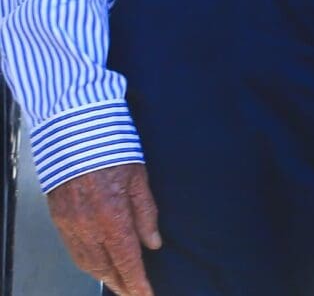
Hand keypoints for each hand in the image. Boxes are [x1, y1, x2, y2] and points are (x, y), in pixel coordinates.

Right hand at [47, 163, 159, 294]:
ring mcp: (71, 225)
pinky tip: (96, 266)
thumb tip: (153, 243)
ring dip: (104, 276)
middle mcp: (89, 226)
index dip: (137, 281)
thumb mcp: (140, 179)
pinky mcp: (60, 219)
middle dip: (121, 284)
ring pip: (87, 262)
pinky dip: (86, 263)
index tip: (146, 295)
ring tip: (119, 284)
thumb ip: (147, 214)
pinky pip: (73, 250)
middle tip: (135, 294)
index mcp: (113, 217)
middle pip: (106, 267)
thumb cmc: (113, 150)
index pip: (127, 260)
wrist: (75, 133)